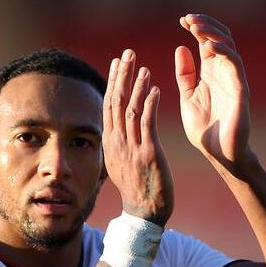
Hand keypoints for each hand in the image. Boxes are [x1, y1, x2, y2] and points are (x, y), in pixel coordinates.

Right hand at [103, 49, 173, 226]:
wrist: (144, 213)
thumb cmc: (137, 189)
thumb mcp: (121, 164)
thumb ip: (119, 143)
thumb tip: (115, 130)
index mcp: (111, 143)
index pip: (109, 106)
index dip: (113, 82)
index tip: (118, 62)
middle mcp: (118, 142)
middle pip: (116, 102)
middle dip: (122, 76)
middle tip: (128, 54)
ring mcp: (132, 148)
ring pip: (130, 109)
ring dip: (136, 85)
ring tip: (142, 66)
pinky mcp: (148, 153)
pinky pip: (147, 124)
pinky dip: (150, 104)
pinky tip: (156, 88)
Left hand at [175, 14, 253, 174]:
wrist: (218, 154)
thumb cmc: (204, 130)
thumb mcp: (188, 98)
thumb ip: (185, 75)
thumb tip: (181, 48)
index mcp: (210, 73)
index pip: (206, 42)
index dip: (197, 28)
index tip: (182, 19)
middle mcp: (223, 72)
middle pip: (219, 38)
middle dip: (205, 25)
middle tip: (188, 18)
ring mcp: (233, 79)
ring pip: (228, 46)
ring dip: (212, 34)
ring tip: (195, 27)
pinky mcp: (241, 89)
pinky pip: (235, 64)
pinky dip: (224, 51)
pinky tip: (209, 45)